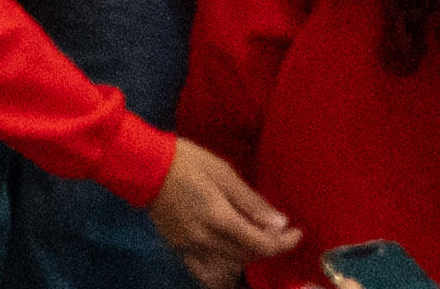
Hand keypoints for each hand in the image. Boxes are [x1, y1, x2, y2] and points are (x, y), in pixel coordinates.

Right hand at [150, 141, 293, 280]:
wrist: (144, 166)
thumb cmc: (186, 162)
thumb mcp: (223, 173)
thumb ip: (251, 201)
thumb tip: (280, 223)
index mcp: (220, 219)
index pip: (262, 244)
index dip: (285, 242)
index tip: (295, 232)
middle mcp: (207, 240)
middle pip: (249, 257)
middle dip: (268, 246)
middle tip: (275, 230)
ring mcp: (192, 248)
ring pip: (231, 267)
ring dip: (248, 257)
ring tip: (252, 240)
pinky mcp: (180, 249)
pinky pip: (205, 274)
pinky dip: (222, 276)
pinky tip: (230, 266)